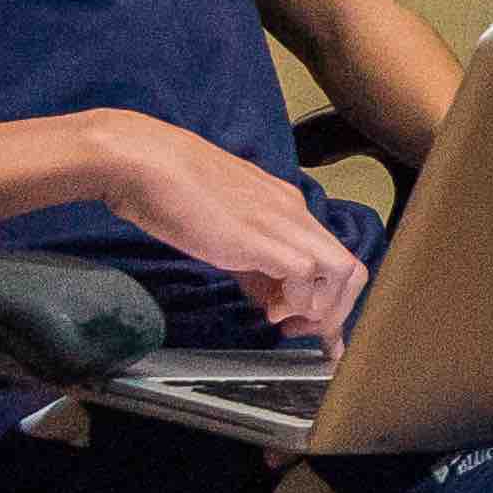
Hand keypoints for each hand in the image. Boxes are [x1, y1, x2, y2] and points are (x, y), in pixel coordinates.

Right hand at [88, 112, 366, 345]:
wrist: (142, 161)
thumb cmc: (170, 191)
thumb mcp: (224, 232)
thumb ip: (254, 266)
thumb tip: (271, 299)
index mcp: (285, 207)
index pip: (333, 257)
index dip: (330, 299)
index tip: (306, 324)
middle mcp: (292, 211)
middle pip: (350, 268)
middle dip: (334, 311)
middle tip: (301, 331)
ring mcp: (280, 221)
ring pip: (341, 271)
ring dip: (320, 309)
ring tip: (282, 320)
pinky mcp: (260, 235)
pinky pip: (305, 272)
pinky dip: (296, 301)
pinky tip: (270, 310)